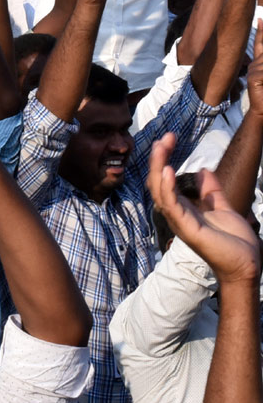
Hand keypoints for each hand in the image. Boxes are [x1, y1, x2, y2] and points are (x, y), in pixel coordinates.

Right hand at [148, 133, 259, 284]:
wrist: (245, 265)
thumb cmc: (234, 242)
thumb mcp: (222, 207)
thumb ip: (211, 191)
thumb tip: (205, 171)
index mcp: (182, 209)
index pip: (164, 180)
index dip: (164, 159)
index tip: (169, 140)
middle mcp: (176, 214)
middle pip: (157, 182)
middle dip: (157, 158)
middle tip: (163, 138)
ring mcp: (179, 221)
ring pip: (159, 190)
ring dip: (158, 167)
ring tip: (161, 147)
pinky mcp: (186, 228)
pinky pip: (171, 205)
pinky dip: (167, 187)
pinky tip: (168, 171)